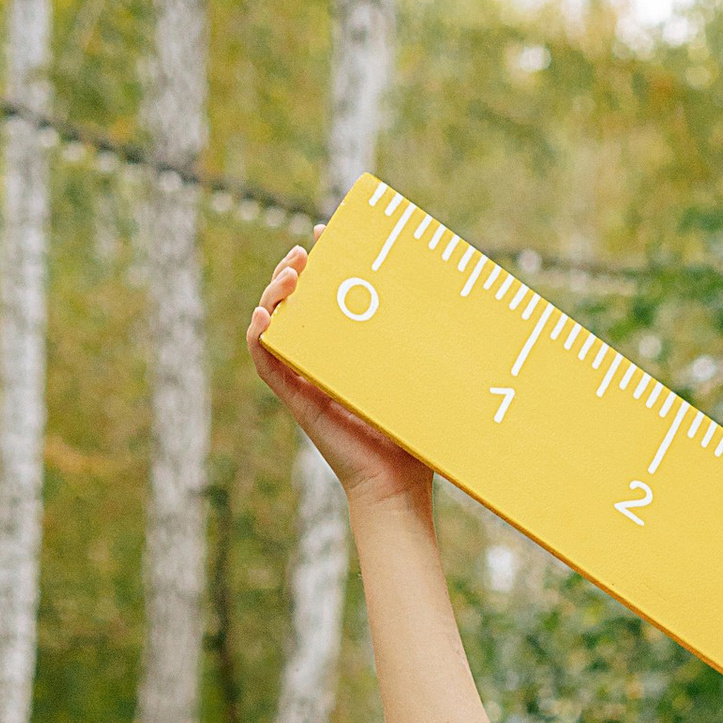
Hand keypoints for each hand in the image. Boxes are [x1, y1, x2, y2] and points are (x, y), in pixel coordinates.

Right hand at [248, 243, 432, 510]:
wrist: (398, 486)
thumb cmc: (415, 438)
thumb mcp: (419, 378)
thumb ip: (425, 346)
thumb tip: (465, 302)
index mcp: (347, 354)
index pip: (325, 299)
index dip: (320, 265)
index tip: (325, 235)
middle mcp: (322, 363)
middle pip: (293, 305)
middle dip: (291, 272)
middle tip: (304, 253)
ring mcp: (305, 380)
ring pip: (272, 326)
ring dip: (272, 295)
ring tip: (289, 276)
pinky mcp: (297, 401)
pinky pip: (265, 363)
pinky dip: (257, 337)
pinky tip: (265, 316)